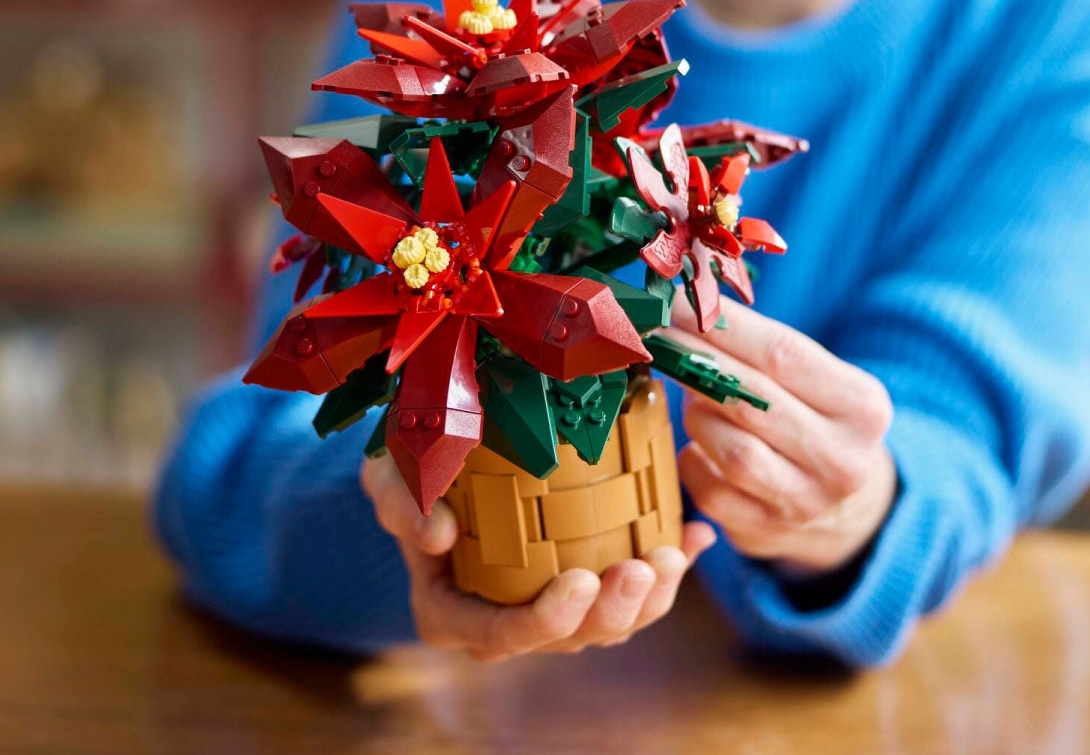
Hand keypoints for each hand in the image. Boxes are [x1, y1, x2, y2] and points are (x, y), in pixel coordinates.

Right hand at [360, 454, 716, 661]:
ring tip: (676, 552)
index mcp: (455, 611)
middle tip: (644, 566)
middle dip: (615, 611)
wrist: (436, 456)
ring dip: (652, 594)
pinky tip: (699, 535)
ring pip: (610, 618)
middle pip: (570, 635)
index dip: (548, 621)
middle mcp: (506, 619)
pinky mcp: (583, 573)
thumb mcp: (388, 475)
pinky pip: (632, 582)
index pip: (503, 634)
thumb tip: (438, 536)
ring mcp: (549, 600)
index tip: (582, 581)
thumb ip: (402, 503)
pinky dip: (670, 563)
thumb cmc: (410, 469)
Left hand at [668, 292, 896, 572]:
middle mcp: (843, 458)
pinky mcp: (768, 533)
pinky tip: (696, 443)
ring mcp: (806, 503)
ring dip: (698, 415)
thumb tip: (685, 305)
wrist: (847, 507)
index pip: (782, 353)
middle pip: (752, 399)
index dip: (722, 326)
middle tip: (654, 335)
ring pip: (732, 450)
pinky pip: (711, 492)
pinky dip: (693, 460)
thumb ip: (762, 346)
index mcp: (862, 406)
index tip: (675, 301)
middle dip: (694, 361)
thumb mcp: (817, 380)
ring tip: (693, 394)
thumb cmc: (816, 418)